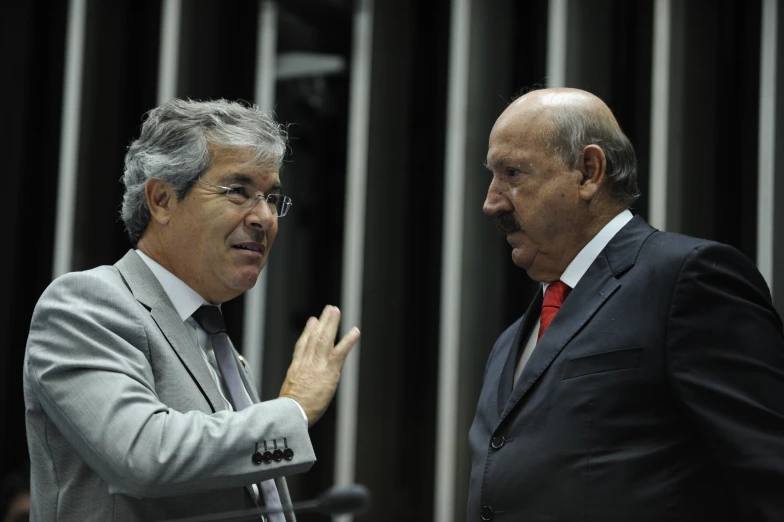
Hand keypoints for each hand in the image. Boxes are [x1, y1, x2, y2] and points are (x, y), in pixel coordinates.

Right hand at [279, 305, 359, 426]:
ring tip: (336, 311)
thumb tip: (296, 391)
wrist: (291, 412)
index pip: (302, 345)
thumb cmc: (290, 410)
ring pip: (325, 338)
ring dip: (331, 323)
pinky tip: (355, 331)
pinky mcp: (329, 370)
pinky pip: (340, 352)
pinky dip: (348, 340)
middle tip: (328, 309)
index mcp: (296, 368)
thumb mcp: (288, 393)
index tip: (311, 321)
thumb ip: (296, 386)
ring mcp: (318, 364)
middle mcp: (306, 362)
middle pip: (314, 337)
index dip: (307, 332)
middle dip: (322, 322)